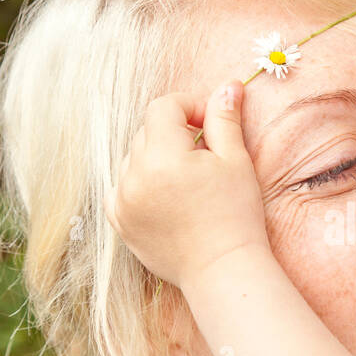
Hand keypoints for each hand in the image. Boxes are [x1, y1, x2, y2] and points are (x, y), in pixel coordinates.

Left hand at [106, 80, 268, 289]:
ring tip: (187, 180)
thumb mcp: (235, 161)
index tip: (210, 122)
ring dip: (156, 157)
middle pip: (147, 130)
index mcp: (163, 156)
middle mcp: (134, 175)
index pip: (163, 107)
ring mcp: (122, 200)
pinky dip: (140, 183)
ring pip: (133, 157)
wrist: (222, 269)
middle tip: (204, 155)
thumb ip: (224, 119)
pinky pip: (122, 186)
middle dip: (174, 133)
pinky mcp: (119, 221)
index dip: (189, 106)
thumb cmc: (236, 216)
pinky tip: (166, 195)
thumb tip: (228, 85)